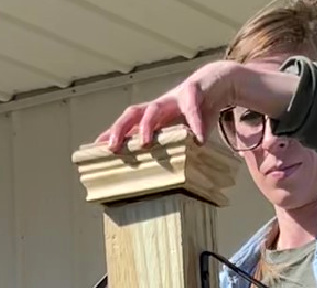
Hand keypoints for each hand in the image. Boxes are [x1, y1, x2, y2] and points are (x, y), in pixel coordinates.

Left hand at [97, 61, 240, 150]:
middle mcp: (160, 105)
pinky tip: (199, 138)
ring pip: (155, 108)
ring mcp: (176, 97)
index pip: (128, 123)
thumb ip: (174, 146)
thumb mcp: (183, 130)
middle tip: (113, 147)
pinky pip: (192, 108)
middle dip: (120, 129)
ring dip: (147, 125)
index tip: (97, 148)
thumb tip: (168, 176)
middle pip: (133, 113)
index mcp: (155, 115)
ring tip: (146, 143)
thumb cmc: (198, 110)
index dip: (112, 133)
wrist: (220, 82)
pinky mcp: (195, 92)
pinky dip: (195, 123)